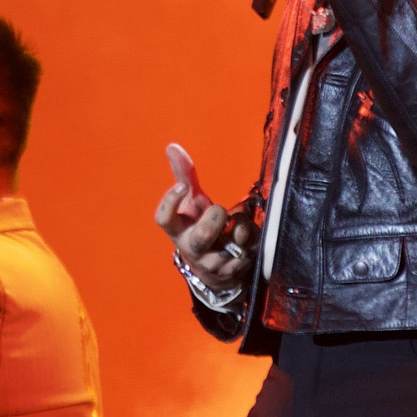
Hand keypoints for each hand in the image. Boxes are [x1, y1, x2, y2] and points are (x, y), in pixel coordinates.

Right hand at [155, 143, 255, 290]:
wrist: (212, 269)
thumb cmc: (199, 225)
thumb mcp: (192, 202)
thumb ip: (184, 175)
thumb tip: (172, 146)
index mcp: (178, 231)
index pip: (163, 220)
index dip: (170, 202)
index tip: (182, 187)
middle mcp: (193, 249)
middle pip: (202, 235)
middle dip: (216, 217)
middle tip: (220, 210)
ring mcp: (214, 263)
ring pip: (233, 242)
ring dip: (241, 226)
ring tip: (237, 223)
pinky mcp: (234, 270)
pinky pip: (250, 248)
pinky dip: (253, 236)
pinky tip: (246, 236)